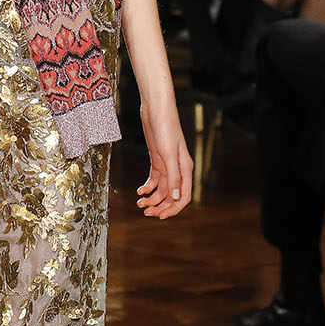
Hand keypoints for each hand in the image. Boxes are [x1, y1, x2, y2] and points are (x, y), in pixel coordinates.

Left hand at [136, 100, 193, 218]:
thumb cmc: (165, 128)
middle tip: (146, 212)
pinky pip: (155, 180)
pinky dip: (147, 188)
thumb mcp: (168, 154)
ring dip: (152, 199)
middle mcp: (178, 169)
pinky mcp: (158, 159)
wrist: (156, 109)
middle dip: (160, 206)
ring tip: (139, 203)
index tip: (160, 216)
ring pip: (162, 189)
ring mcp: (167, 164)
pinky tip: (140, 191)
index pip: (184, 196)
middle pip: (171, 195)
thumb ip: (173, 176)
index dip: (173, 209)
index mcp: (185, 169)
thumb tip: (175, 197)